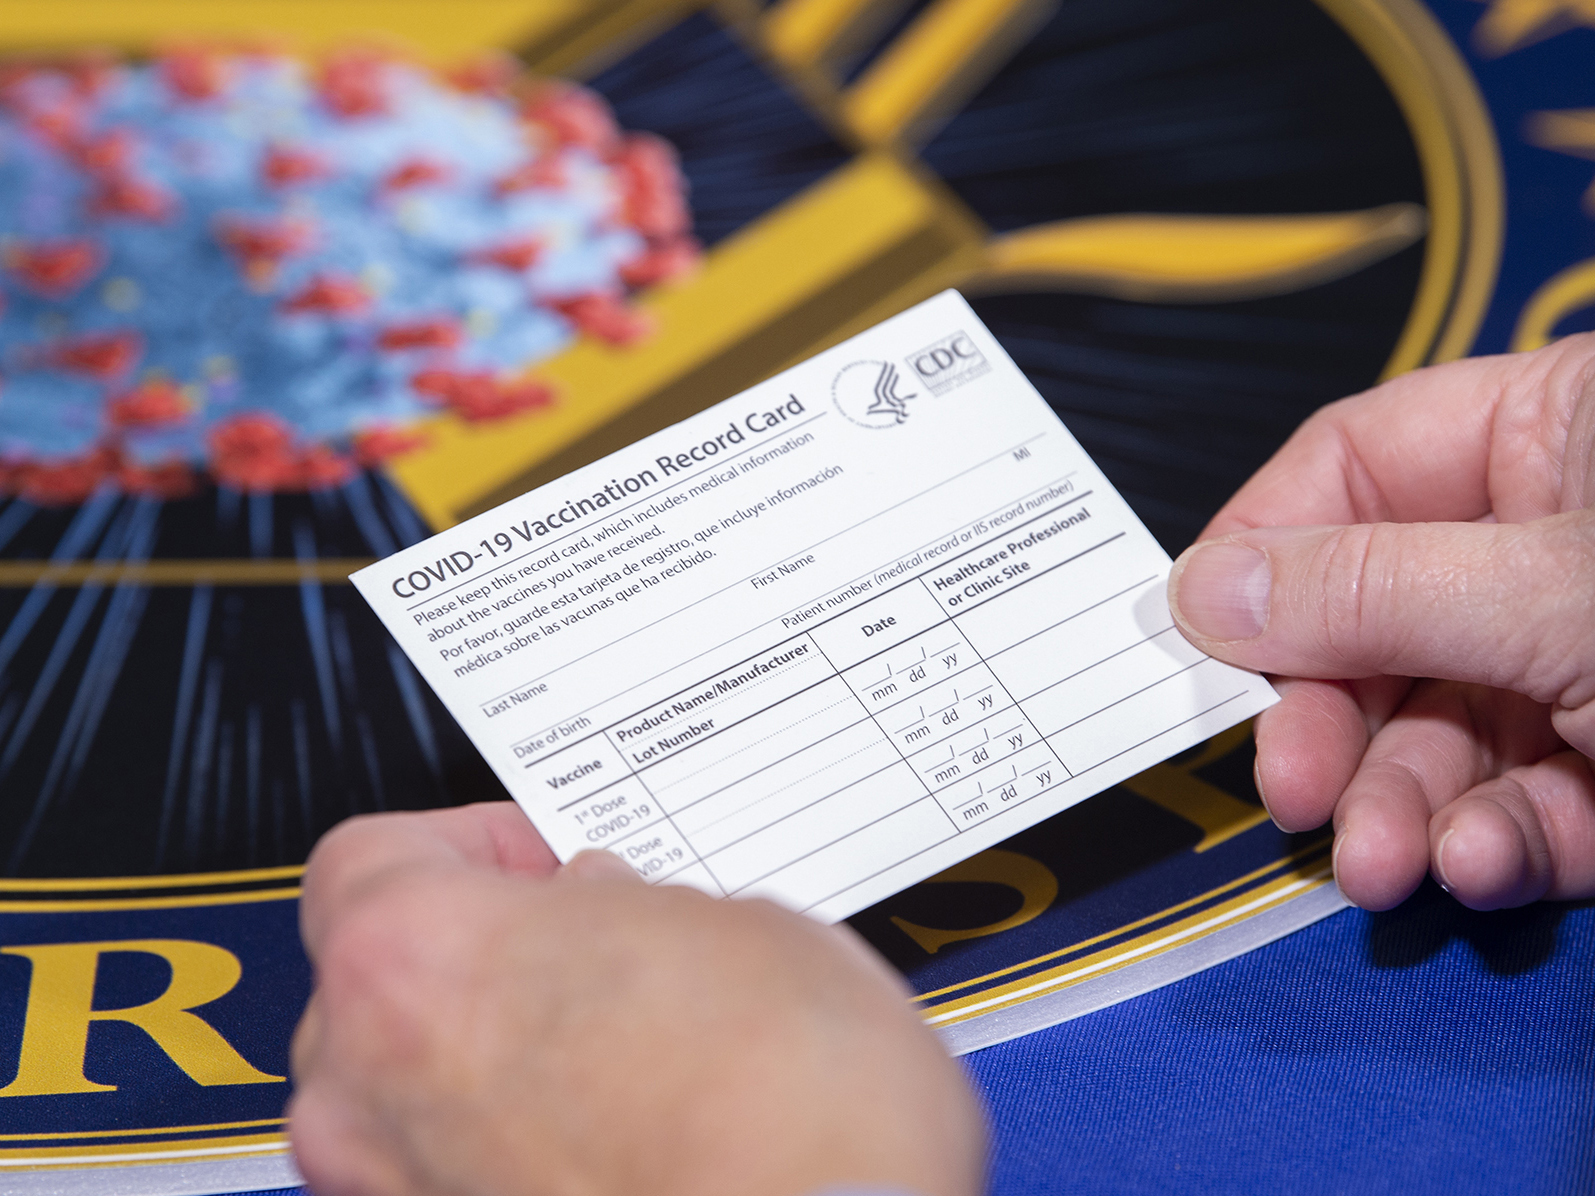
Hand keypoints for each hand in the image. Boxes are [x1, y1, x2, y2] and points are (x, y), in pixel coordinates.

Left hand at [288, 802, 984, 1195]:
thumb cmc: (783, 1112)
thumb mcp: (732, 924)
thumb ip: (628, 903)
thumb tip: (613, 911)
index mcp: (411, 957)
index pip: (373, 857)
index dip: (477, 847)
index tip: (547, 859)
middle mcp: (368, 1089)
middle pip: (382, 983)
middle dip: (488, 959)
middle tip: (596, 947)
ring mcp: (401, 1193)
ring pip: (417, 1093)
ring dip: (500, 1060)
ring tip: (629, 1048)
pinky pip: (460, 1176)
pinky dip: (520, 1149)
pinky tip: (627, 1130)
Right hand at [1166, 334, 1594, 911]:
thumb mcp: (1556, 591)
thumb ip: (1371, 591)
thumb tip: (1204, 589)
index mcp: (1549, 435)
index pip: (1353, 468)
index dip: (1264, 552)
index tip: (1197, 638)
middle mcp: (1552, 543)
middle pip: (1378, 625)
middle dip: (1335, 725)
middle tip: (1293, 787)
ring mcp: (1583, 660)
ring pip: (1441, 735)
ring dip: (1401, 810)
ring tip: (1385, 865)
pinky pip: (1523, 806)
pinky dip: (1494, 846)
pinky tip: (1480, 866)